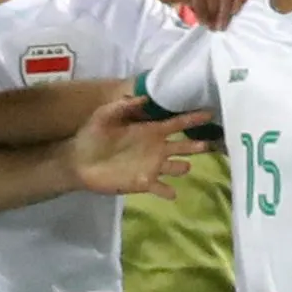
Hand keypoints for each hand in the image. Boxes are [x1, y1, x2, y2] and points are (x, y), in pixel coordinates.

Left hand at [71, 97, 216, 198]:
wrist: (78, 161)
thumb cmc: (92, 135)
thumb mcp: (105, 115)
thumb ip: (124, 106)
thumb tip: (144, 98)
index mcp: (151, 130)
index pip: (177, 124)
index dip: (193, 119)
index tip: (211, 113)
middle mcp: (157, 148)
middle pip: (184, 146)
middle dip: (199, 145)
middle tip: (213, 142)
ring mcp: (152, 166)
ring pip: (177, 167)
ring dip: (183, 167)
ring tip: (185, 166)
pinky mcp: (143, 183)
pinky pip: (161, 188)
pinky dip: (168, 191)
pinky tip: (173, 193)